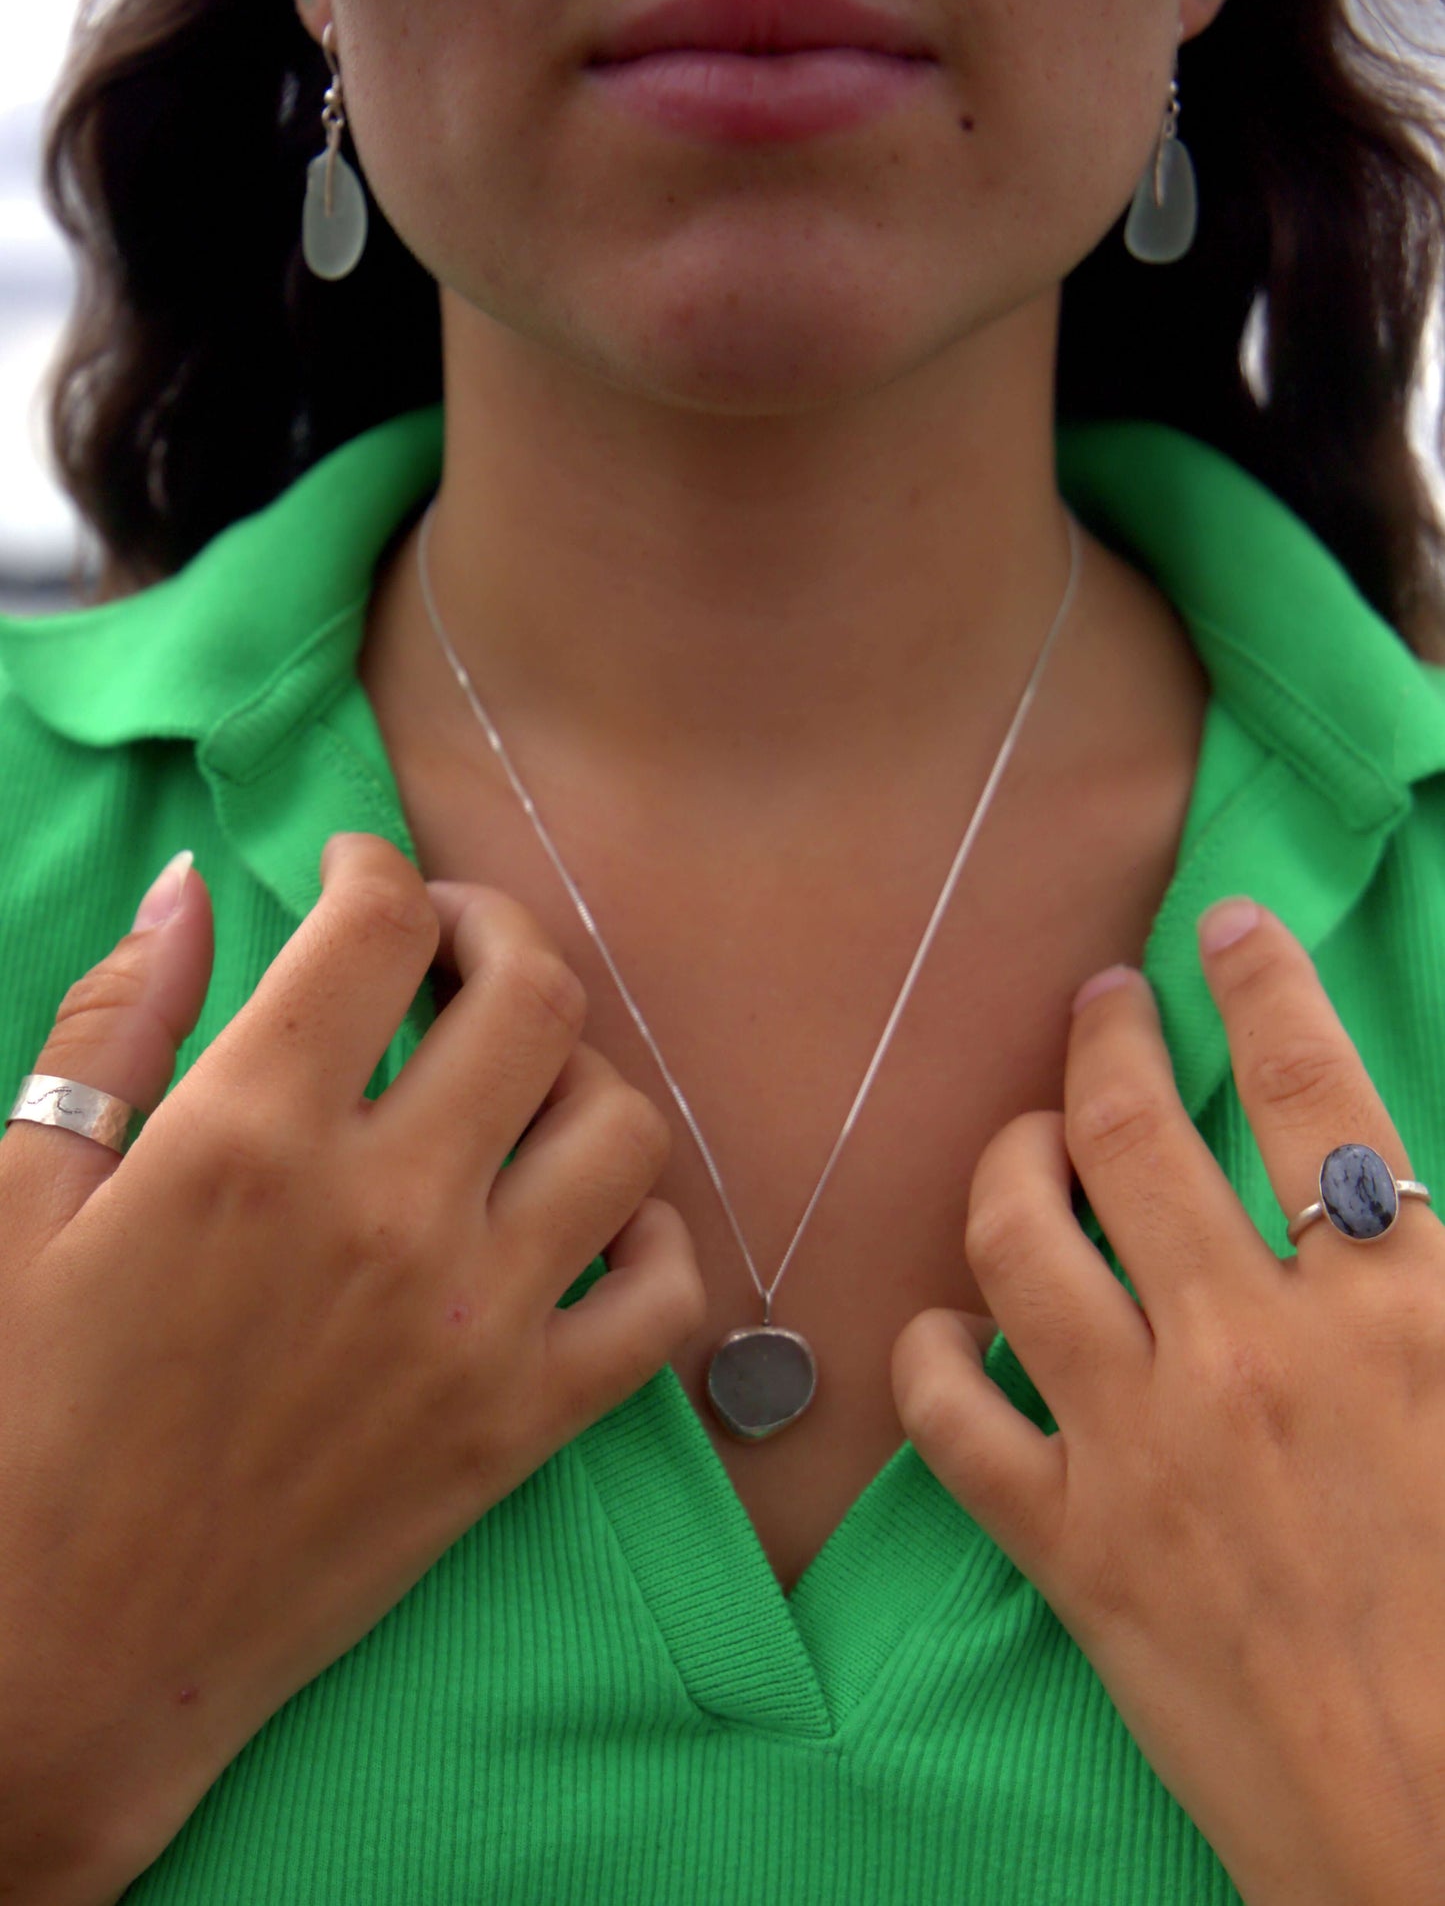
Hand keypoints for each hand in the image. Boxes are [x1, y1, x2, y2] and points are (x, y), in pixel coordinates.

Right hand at [0, 832, 702, 1900]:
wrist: (59, 1665)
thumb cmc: (19, 1426)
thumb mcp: (21, 1206)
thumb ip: (113, 1030)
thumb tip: (190, 887)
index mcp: (248, 1138)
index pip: (379, 926)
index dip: (378, 867)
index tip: (359, 880)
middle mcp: (386, 1211)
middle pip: (534, 998)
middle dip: (499, 934)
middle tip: (451, 949)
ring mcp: (475, 1322)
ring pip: (623, 1129)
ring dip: (582, 1076)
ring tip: (516, 1085)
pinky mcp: (523, 1426)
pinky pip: (665, 1298)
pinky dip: (651, 1239)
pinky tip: (586, 1223)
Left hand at [891, 898, 1444, 1905]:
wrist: (1436, 1837)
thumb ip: (1437, 1279)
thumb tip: (1394, 1201)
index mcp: (1393, 1311)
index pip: (1311, 1090)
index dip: (1259, 985)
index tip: (1218, 930)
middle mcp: (1253, 1352)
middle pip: (1137, 1138)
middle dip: (1105, 1045)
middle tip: (1100, 1007)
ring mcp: (1143, 1445)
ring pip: (1020, 1246)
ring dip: (1008, 1167)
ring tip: (1023, 1145)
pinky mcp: (1070, 1547)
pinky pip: (948, 1419)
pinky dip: (928, 1360)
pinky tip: (942, 1335)